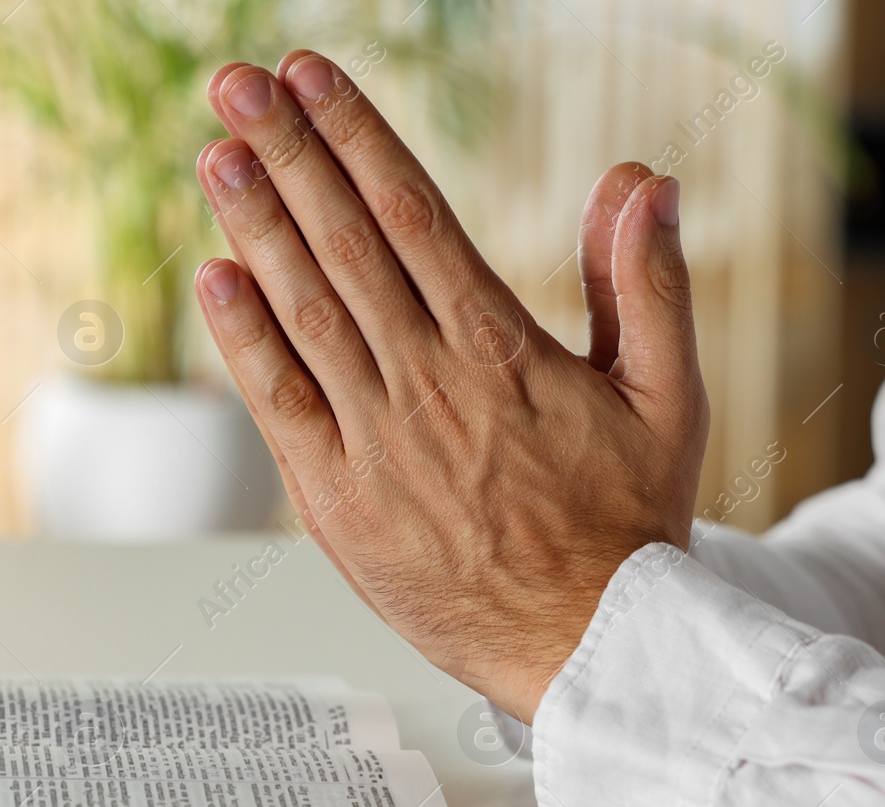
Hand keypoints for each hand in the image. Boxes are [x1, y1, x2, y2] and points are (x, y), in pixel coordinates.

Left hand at [192, 52, 708, 722]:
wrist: (589, 649)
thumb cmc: (628, 527)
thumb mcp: (670, 397)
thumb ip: (648, 283)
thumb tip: (641, 180)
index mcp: (503, 348)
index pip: (414, 215)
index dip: (356, 138)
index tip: (312, 79)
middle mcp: (430, 383)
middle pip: (344, 244)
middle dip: (285, 155)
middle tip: (235, 85)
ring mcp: (378, 442)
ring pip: (305, 312)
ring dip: (253, 227)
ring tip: (215, 152)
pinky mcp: (338, 502)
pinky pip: (280, 407)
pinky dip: (245, 341)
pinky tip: (214, 278)